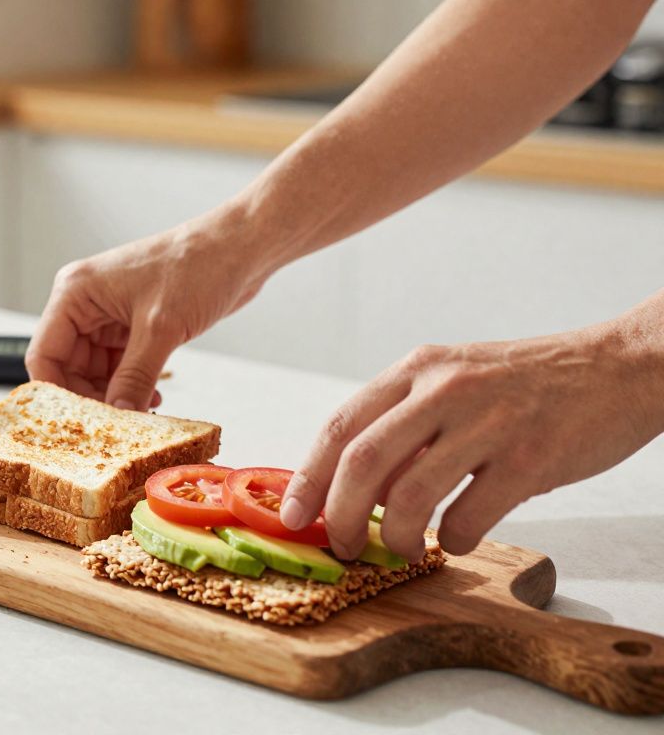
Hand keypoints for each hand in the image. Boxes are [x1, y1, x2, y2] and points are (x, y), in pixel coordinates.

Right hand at [26, 215, 273, 409]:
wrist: (238, 248)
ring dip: (113, 395)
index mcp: (75, 293)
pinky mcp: (133, 326)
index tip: (78, 423)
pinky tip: (151, 398)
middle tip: (116, 425)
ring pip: (94, 372)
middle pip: (67, 367)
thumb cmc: (197, 265)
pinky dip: (130, 386)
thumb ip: (134, 376)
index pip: (44, 353)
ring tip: (141, 412)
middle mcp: (86, 304)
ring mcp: (109, 316)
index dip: (56, 392)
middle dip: (90, 398)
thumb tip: (117, 415)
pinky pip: (119, 366)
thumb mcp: (160, 327)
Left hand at [280, 320, 663, 560]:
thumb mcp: (454, 380)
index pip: (339, 426)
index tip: (293, 515)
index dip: (307, 477)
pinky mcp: (530, 457)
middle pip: (361, 463)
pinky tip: (459, 539)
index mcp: (417, 370)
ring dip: (397, 537)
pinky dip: (455, 541)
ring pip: (409, 496)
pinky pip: (469, 518)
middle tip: (343, 545)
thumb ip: (404, 420)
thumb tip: (351, 483)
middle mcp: (444, 390)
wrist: (620, 365)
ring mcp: (488, 422)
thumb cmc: (528, 383)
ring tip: (404, 549)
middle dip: (340, 516)